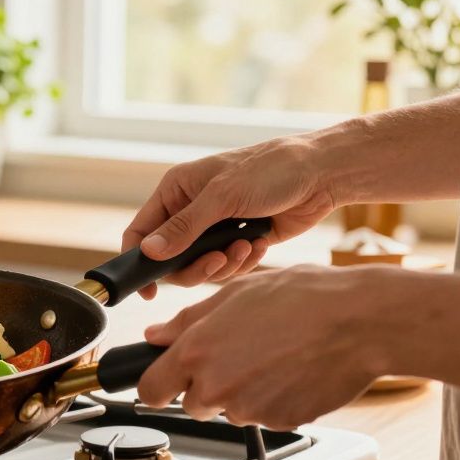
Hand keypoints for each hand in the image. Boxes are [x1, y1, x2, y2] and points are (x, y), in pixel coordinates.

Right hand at [123, 136, 336, 299]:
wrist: (321, 174)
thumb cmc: (270, 170)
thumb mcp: (222, 197)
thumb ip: (184, 228)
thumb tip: (148, 252)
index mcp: (176, 191)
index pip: (141, 231)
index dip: (139, 260)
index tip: (148, 289)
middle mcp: (191, 210)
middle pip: (171, 259)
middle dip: (196, 266)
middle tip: (218, 261)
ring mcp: (215, 227)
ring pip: (200, 267)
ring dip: (224, 263)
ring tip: (246, 247)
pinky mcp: (238, 241)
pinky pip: (227, 266)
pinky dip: (243, 261)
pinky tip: (259, 243)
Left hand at [136, 265, 392, 429]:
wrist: (362, 321)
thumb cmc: (304, 298)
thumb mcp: (235, 294)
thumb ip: (187, 321)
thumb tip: (155, 336)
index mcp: (196, 352)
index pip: (151, 390)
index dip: (158, 384)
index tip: (167, 379)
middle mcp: (217, 386)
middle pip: (192, 403)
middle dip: (207, 385)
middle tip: (241, 354)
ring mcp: (249, 409)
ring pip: (231, 410)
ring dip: (243, 391)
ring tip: (275, 355)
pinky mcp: (280, 423)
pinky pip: (265, 416)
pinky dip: (274, 399)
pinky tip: (293, 371)